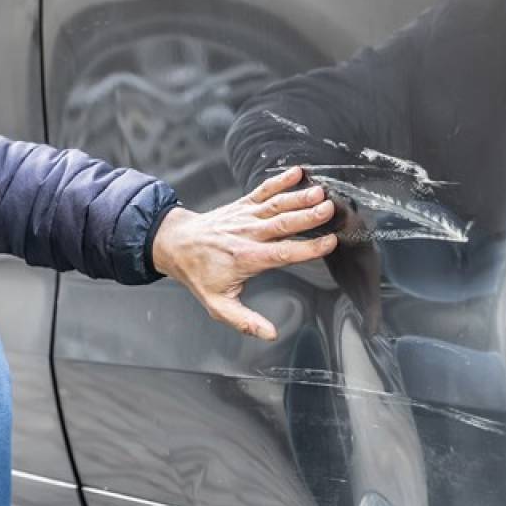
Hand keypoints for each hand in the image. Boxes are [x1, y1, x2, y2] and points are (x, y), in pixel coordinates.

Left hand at [150, 166, 338, 339]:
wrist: (175, 244)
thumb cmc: (198, 274)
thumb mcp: (217, 304)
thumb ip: (244, 320)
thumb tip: (270, 334)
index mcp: (246, 258)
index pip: (282, 253)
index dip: (307, 248)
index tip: (330, 242)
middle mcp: (247, 234)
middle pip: (282, 224)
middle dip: (307, 216)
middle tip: (329, 209)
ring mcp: (245, 217)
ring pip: (276, 205)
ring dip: (299, 197)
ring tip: (321, 191)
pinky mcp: (242, 205)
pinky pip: (263, 190)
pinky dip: (280, 180)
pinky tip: (297, 172)